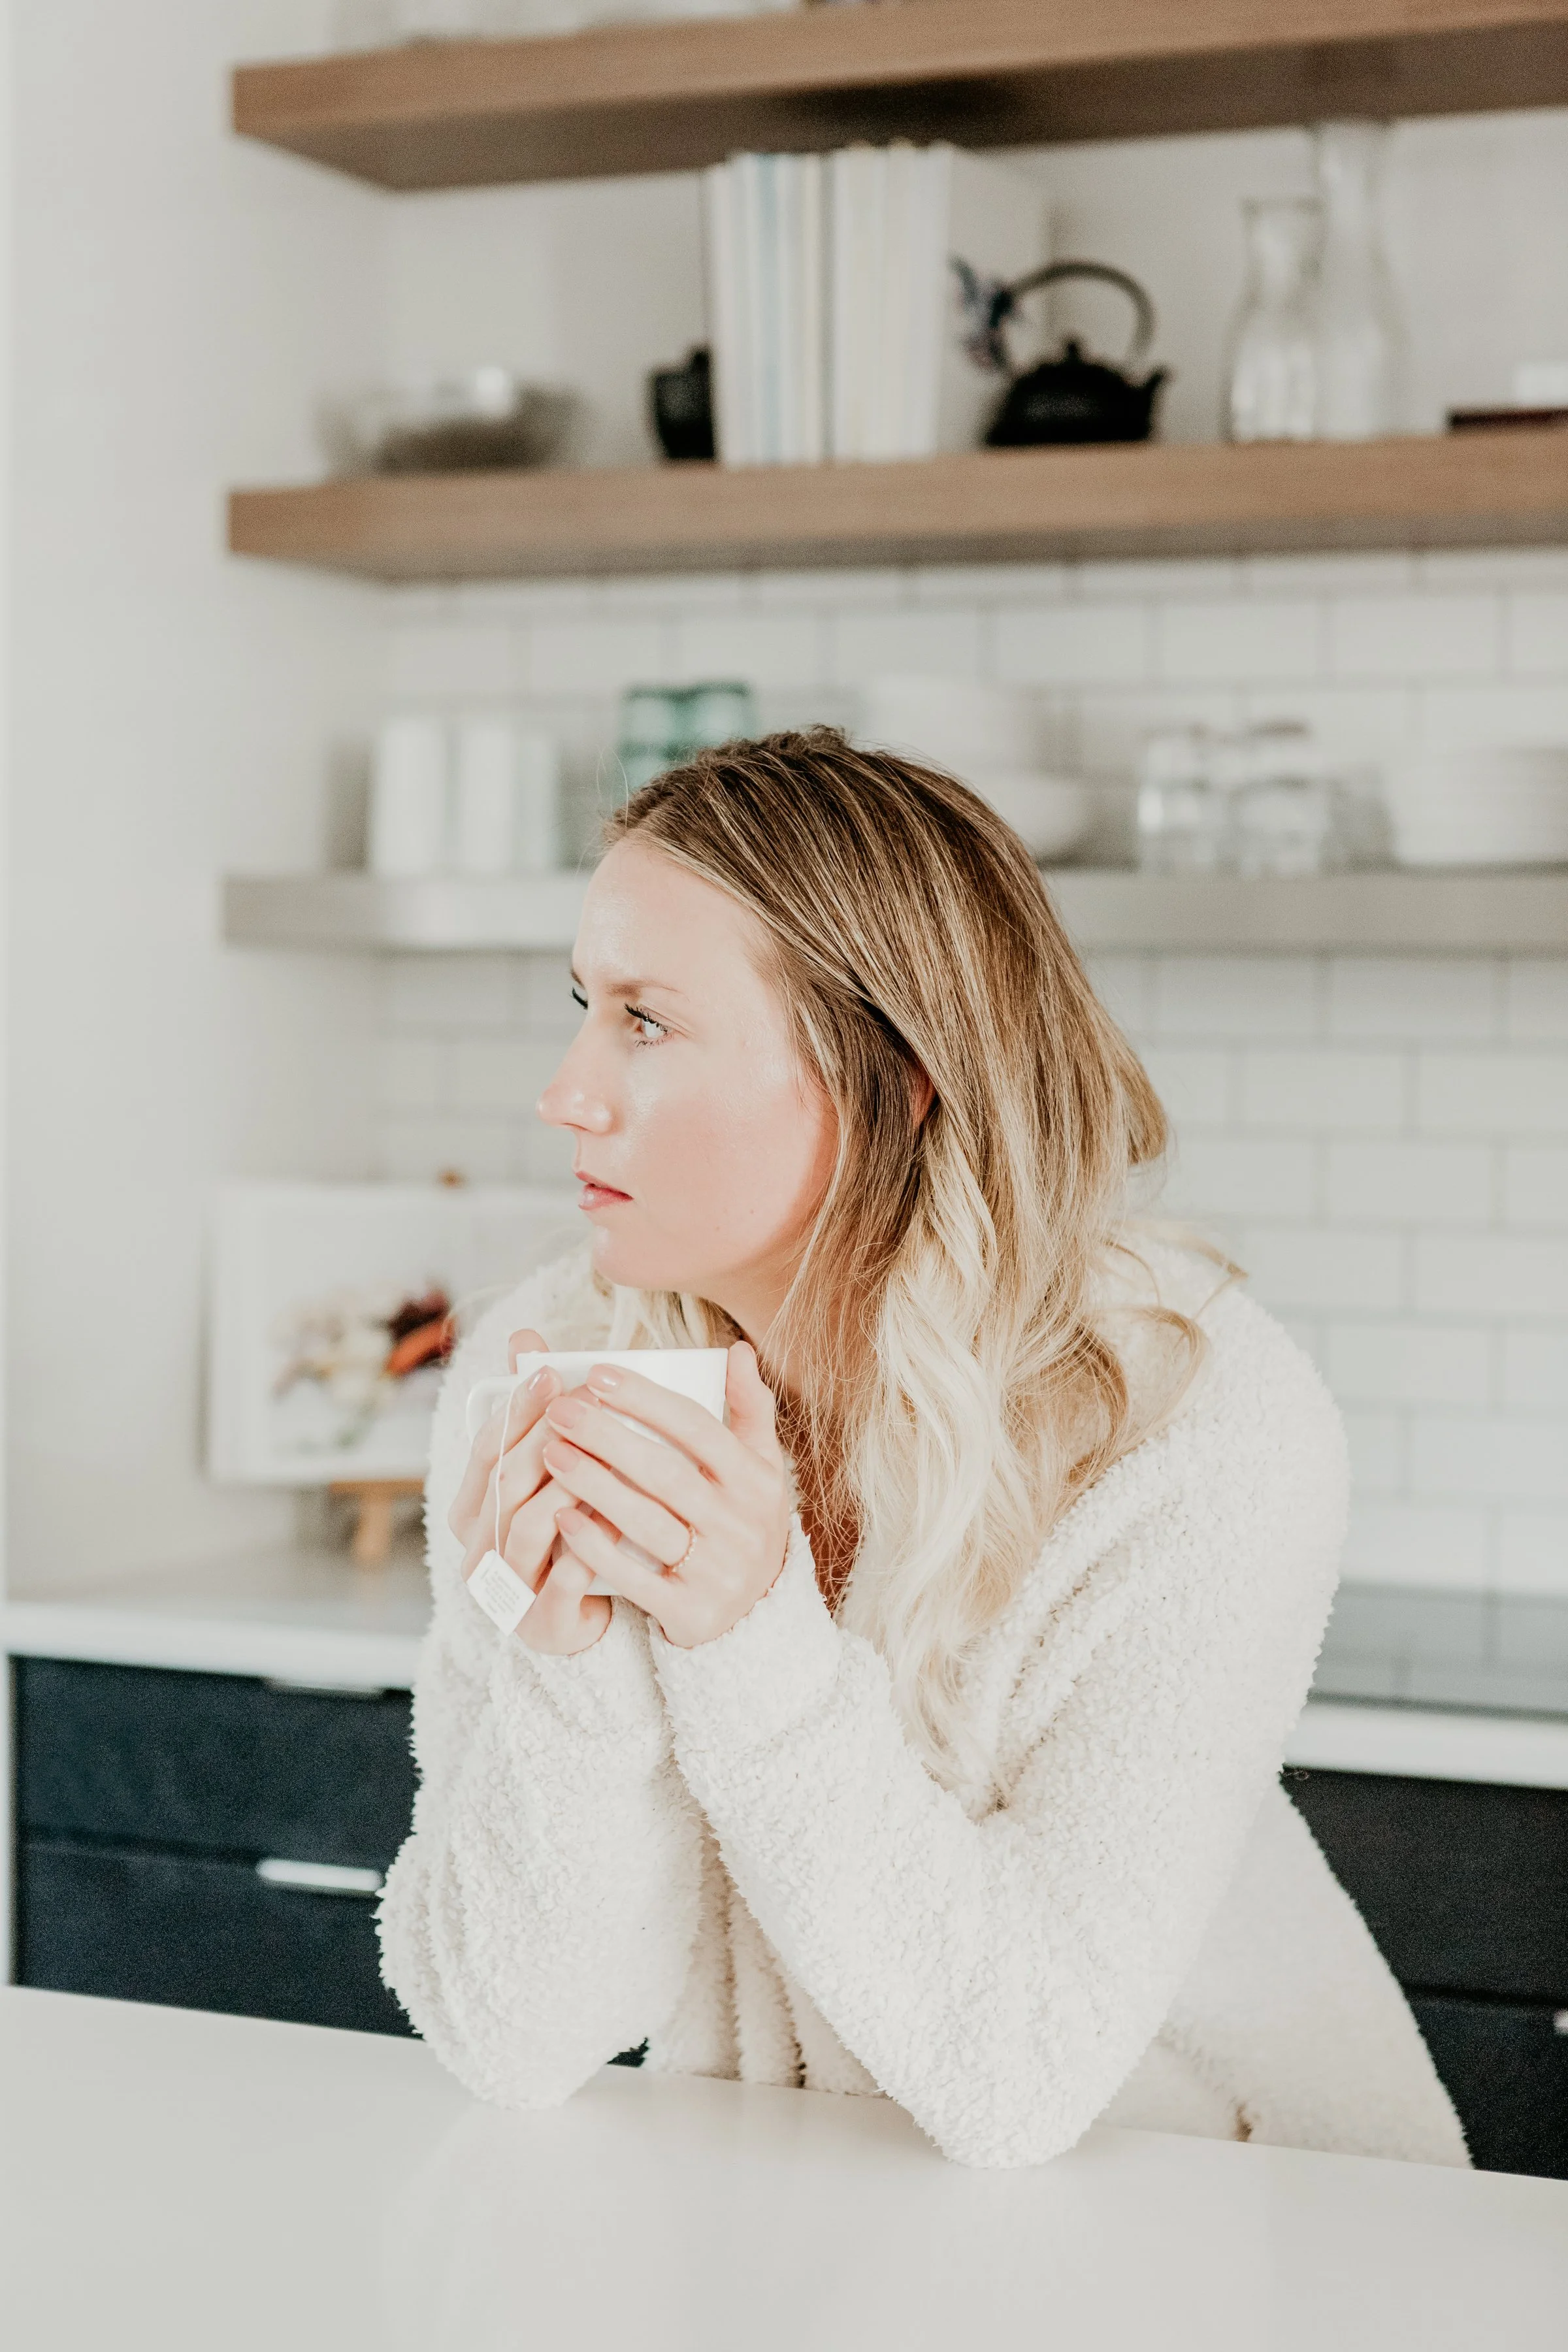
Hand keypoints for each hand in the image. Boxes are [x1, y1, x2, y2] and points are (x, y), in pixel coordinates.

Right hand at [448, 1326, 610, 1656]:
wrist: (581, 1618)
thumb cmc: (563, 1531)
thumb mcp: (545, 1472)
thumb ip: (533, 1410)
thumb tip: (525, 1335)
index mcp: (470, 1510)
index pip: (486, 1450)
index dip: (516, 1410)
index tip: (552, 1373)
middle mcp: (477, 1549)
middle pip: (507, 1483)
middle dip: (546, 1436)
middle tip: (589, 1401)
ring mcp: (506, 1590)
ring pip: (530, 1525)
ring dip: (569, 1485)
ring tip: (610, 1452)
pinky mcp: (541, 1623)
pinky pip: (562, 1581)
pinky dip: (589, 1547)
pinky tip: (620, 1519)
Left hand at [540, 1345, 790, 1650]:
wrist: (760, 1609)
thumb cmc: (744, 1518)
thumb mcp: (760, 1465)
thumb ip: (749, 1407)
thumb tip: (737, 1349)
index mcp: (755, 1478)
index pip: (698, 1428)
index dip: (646, 1400)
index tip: (596, 1375)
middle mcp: (741, 1523)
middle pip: (666, 1473)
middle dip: (608, 1438)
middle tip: (558, 1411)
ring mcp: (717, 1569)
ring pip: (648, 1522)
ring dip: (595, 1486)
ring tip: (550, 1454)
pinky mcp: (691, 1611)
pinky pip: (637, 1578)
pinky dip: (597, 1548)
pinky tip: (561, 1518)